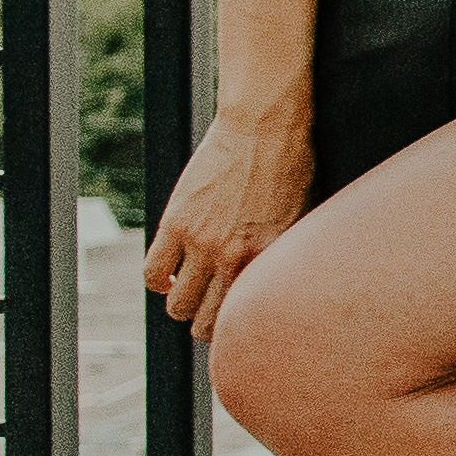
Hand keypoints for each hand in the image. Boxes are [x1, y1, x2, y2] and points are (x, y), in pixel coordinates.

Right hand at [143, 98, 313, 340]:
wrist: (265, 125)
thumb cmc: (293, 167)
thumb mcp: (303, 219)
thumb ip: (284, 257)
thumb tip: (278, 287)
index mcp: (270, 260)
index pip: (246, 320)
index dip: (239, 330)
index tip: (237, 326)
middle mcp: (233, 257)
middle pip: (205, 323)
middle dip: (206, 325)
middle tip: (209, 313)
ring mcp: (201, 242)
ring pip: (177, 305)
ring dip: (181, 305)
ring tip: (190, 292)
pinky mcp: (175, 223)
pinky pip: (152, 273)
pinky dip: (158, 281)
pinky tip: (170, 275)